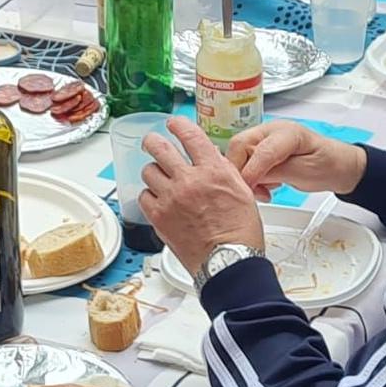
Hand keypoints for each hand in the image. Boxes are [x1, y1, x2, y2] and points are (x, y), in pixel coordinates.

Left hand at [136, 117, 266, 275]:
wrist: (229, 263)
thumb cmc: (240, 233)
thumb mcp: (242, 192)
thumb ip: (223, 170)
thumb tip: (210, 157)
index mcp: (213, 171)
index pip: (190, 135)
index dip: (178, 124)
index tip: (173, 123)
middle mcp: (189, 180)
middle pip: (159, 147)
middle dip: (153, 141)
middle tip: (152, 142)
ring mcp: (171, 198)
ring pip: (148, 170)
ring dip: (154, 171)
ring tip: (159, 177)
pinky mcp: (159, 217)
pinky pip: (144, 196)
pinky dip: (149, 196)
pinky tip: (157, 199)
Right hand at [229, 121, 368, 201]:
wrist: (337, 166)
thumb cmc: (328, 165)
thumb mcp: (305, 172)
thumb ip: (276, 173)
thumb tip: (250, 179)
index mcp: (287, 132)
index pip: (260, 150)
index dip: (251, 171)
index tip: (247, 189)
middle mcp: (270, 130)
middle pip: (239, 145)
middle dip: (240, 171)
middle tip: (252, 192)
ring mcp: (264, 139)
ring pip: (238, 154)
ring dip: (243, 175)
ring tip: (263, 191)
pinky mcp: (260, 149)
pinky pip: (244, 161)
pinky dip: (249, 176)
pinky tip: (264, 186)